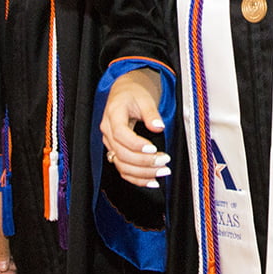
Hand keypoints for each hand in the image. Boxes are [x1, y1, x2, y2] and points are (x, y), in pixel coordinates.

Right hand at [0, 192, 16, 273]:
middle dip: (7, 267)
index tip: (15, 273)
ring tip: (21, 257)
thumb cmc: (0, 210)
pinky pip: (1, 246)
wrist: (0, 194)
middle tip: (20, 266)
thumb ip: (3, 252)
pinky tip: (18, 248)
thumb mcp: (3, 234)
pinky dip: (9, 250)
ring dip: (9, 258)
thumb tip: (4, 268)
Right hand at [100, 69, 170, 188]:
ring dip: (142, 173)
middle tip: (164, 161)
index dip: (136, 144)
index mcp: (113, 116)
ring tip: (162, 172)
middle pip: (121, 154)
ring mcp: (110, 143)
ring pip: (121, 165)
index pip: (120, 134)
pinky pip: (123, 169)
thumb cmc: (134, 93)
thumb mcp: (145, 98)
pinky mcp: (116, 151)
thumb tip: (159, 127)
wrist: (125, 92)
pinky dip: (137, 178)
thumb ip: (151, 113)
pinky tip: (152, 181)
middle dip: (144, 162)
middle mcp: (108, 132)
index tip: (153, 149)